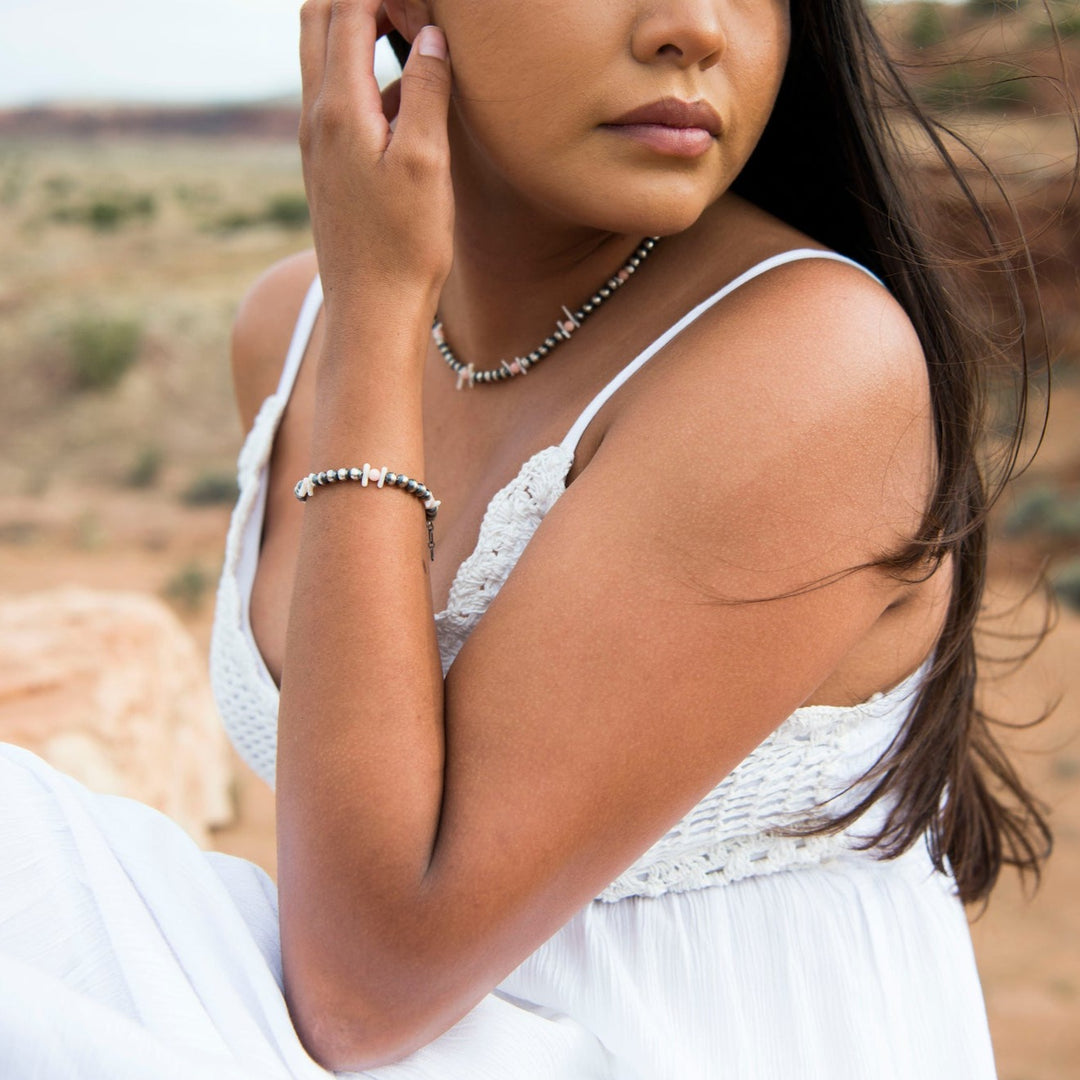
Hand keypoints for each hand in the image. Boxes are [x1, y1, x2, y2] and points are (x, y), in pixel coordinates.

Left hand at [299, 1, 453, 324]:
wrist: (371, 313)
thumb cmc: (403, 245)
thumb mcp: (425, 163)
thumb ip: (425, 91)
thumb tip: (431, 36)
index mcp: (338, 108)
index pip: (347, 10)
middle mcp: (315, 118)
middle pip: (318, 22)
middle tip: (408, 8)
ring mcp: (316, 144)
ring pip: (324, 60)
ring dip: (359, 34)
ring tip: (412, 36)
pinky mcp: (327, 169)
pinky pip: (338, 101)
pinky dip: (365, 78)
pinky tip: (408, 100)